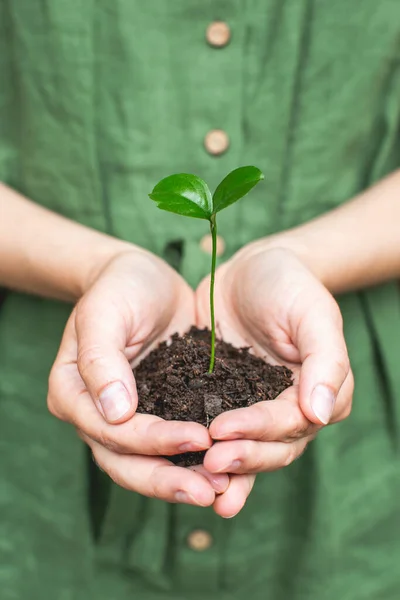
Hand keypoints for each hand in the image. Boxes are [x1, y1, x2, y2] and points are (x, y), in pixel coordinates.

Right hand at [48, 249, 228, 506]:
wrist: (144, 280)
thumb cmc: (120, 288)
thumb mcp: (104, 312)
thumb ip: (101, 358)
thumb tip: (115, 412)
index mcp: (74, 394)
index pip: (111, 431)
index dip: (153, 440)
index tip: (199, 437)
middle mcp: (97, 416)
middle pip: (127, 463)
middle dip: (168, 480)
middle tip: (210, 493)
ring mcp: (127, 420)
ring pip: (150, 464)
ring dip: (185, 480)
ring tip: (225, 491)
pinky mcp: (158, 414)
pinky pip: (174, 447)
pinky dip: (198, 462)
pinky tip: (231, 471)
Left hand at [196, 246, 352, 516]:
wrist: (250, 270)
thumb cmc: (288, 286)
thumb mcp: (312, 313)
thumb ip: (326, 361)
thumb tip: (321, 413)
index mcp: (315, 394)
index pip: (290, 423)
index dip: (259, 430)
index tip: (223, 431)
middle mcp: (286, 410)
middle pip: (269, 446)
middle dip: (240, 457)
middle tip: (207, 462)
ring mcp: (253, 408)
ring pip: (242, 448)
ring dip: (223, 469)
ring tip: (195, 482)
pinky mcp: (221, 401)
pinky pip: (211, 430)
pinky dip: (198, 451)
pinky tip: (176, 463)